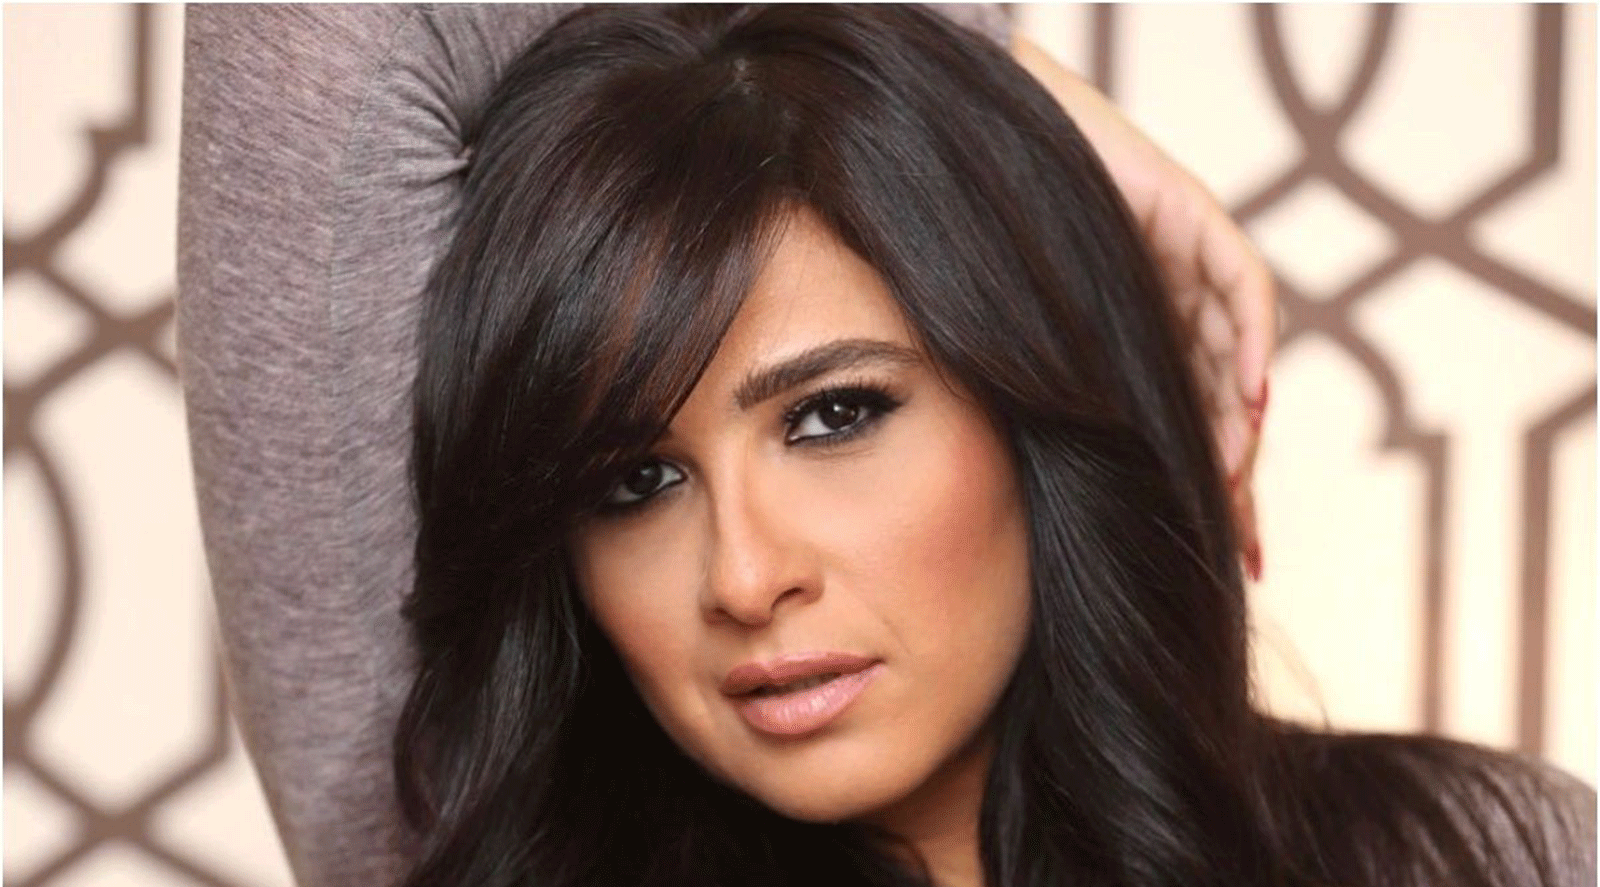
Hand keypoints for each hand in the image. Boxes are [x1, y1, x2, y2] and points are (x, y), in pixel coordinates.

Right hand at [1011, 36, 1274, 581]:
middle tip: (1243, 551)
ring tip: (1230, 483)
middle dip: (1238, 481)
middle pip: (1227, 407)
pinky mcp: (1190, 222)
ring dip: (1238, 426)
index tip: (1234, 561)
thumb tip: (1058, 508)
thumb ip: (1060, 412)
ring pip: (1237, 360)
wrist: (975, 154)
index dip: (1217, 493)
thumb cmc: (981, 255)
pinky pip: (1240, 287)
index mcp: (1138, 350)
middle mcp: (1173, 314)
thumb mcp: (1024, 360)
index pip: (1193, 428)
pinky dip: (1250, 343)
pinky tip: (1247, 398)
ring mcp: (1186, 269)